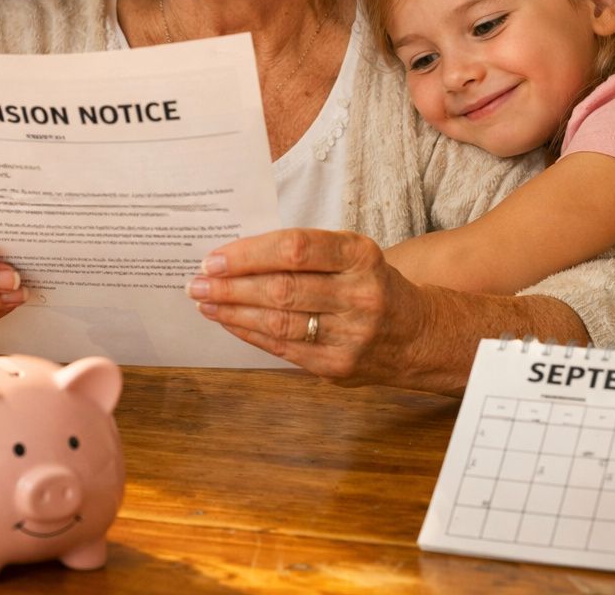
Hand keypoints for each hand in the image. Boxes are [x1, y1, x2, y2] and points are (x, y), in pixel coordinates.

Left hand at [186, 229, 428, 386]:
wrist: (416, 335)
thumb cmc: (370, 284)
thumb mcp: (351, 254)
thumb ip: (304, 253)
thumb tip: (236, 257)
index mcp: (360, 255)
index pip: (295, 248)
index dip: (249, 254)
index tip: (214, 258)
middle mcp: (359, 294)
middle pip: (282, 288)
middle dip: (231, 286)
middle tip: (197, 283)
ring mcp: (351, 335)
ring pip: (278, 322)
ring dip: (233, 312)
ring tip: (206, 302)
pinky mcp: (338, 367)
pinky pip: (282, 349)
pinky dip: (250, 334)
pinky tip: (229, 322)